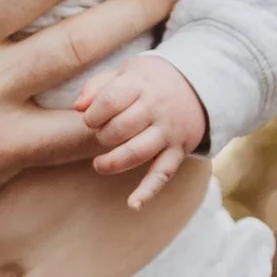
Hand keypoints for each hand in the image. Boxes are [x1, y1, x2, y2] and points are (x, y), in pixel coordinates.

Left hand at [75, 50, 206, 211]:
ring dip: (114, 162)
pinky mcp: (178, 151)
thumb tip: (77, 107)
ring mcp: (169, 131)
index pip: (110, 101)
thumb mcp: (127, 71)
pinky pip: (163, 174)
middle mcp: (157, 108)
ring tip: (99, 165)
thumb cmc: (151, 80)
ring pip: (138, 152)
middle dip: (103, 136)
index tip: (89, 119)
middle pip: (121, 128)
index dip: (93, 114)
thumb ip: (98, 86)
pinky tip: (133, 205)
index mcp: (141, 84)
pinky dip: (148, 191)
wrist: (199, 85)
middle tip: (100, 135)